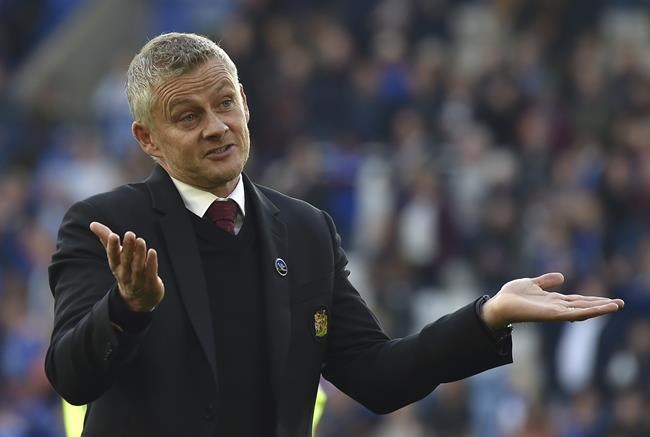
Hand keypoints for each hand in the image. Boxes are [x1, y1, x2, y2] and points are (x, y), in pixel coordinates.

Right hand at [90, 222, 164, 311]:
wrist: (139, 298)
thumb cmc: (126, 270)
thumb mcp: (116, 256)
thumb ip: (106, 239)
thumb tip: (92, 224)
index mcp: (116, 266)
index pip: (112, 257)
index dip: (112, 247)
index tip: (113, 235)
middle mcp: (125, 274)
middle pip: (126, 261)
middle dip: (127, 248)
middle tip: (130, 234)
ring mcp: (138, 280)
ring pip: (138, 267)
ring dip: (139, 254)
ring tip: (141, 240)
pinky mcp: (151, 284)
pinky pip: (151, 273)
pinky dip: (151, 263)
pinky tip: (152, 252)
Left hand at [482, 273, 623, 328]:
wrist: (499, 304)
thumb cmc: (512, 296)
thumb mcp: (532, 283)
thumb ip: (546, 281)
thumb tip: (562, 276)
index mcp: (553, 301)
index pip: (578, 300)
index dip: (593, 300)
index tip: (609, 299)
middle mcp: (557, 307)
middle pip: (583, 305)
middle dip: (601, 305)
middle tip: (620, 303)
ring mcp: (556, 312)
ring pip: (582, 310)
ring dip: (599, 308)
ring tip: (616, 305)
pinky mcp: (552, 315)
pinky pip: (573, 313)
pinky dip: (588, 311)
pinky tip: (599, 309)